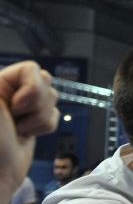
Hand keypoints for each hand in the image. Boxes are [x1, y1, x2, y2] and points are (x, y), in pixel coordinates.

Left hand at [0, 61, 58, 199]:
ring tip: (19, 130)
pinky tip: (26, 135)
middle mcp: (11, 91)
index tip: (16, 107)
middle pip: (46, 82)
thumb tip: (29, 71)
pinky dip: (44, 127)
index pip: (31, 69)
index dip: (32, 87)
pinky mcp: (33, 123)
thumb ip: (1, 88)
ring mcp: (23, 108)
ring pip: (53, 100)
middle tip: (16, 119)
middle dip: (37, 105)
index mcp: (0, 83)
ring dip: (39, 118)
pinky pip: (55, 116)